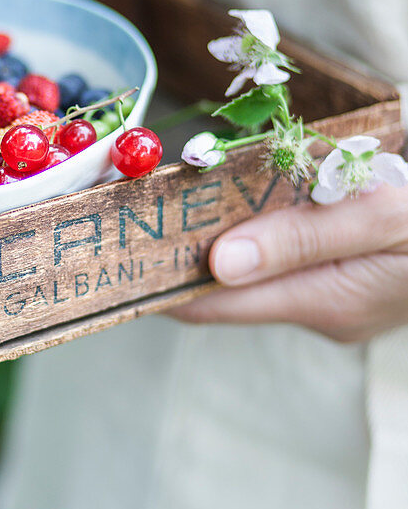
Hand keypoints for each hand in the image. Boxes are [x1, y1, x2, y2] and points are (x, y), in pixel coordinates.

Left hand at [173, 184, 407, 342]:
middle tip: (152, 208)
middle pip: (229, 284)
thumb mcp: (379, 218)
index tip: (128, 249)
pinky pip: (286, 259)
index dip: (166, 276)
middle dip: (191, 248)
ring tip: (194, 198)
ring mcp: (335, 299)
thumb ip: (300, 237)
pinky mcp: (345, 281)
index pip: (213, 304)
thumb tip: (220, 261)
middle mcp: (322, 310)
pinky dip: (263, 231)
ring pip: (256, 269)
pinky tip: (255, 200)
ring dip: (227, 234)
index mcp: (326, 302)